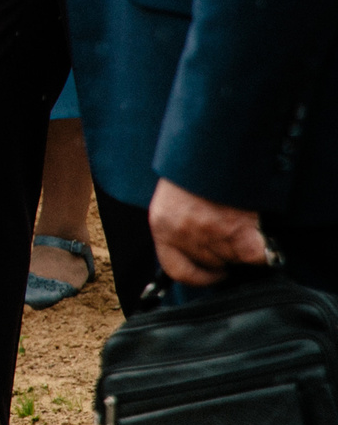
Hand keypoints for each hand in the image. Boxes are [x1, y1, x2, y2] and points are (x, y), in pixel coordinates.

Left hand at [149, 178, 272, 285]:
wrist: (211, 147)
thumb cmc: (192, 171)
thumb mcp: (172, 200)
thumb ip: (179, 226)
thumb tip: (196, 255)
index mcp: (162, 226)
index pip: (176, 270)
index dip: (197, 276)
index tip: (212, 273)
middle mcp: (184, 233)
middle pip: (210, 263)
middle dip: (222, 253)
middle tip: (229, 233)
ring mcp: (211, 232)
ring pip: (232, 259)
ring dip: (240, 247)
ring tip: (238, 223)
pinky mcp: (238, 229)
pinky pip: (256, 256)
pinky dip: (261, 251)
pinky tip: (258, 236)